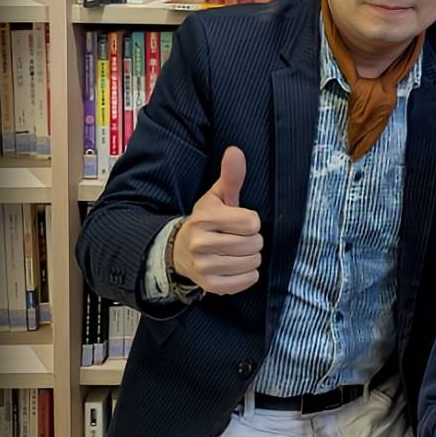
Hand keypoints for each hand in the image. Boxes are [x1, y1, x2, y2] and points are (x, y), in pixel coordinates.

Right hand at [172, 147, 262, 295]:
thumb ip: (230, 176)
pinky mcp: (210, 285)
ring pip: (252, 262)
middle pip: (254, 243)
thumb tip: (235, 151)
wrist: (181, 250)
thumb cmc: (207, 221)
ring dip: (251, 257)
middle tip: (237, 237)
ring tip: (236, 251)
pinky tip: (235, 265)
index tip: (239, 221)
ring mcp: (204, 267)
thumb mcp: (217, 197)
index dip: (251, 221)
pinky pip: (247, 281)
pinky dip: (247, 274)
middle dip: (252, 239)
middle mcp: (201, 243)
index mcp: (205, 218)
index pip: (252, 222)